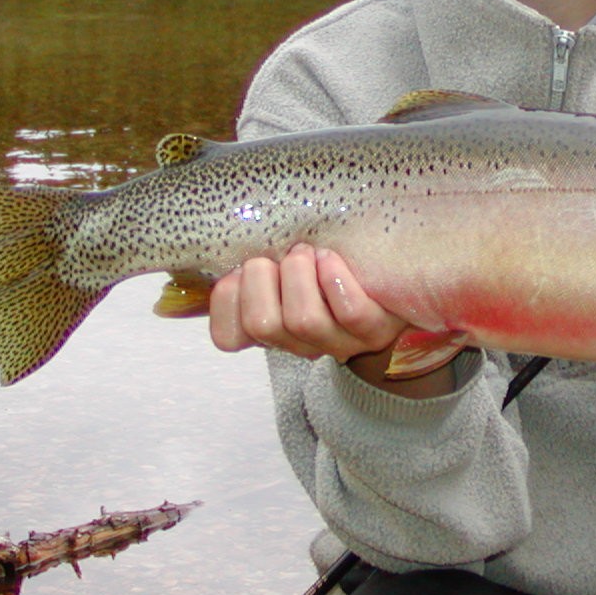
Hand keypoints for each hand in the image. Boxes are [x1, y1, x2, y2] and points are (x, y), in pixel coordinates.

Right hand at [209, 243, 402, 359]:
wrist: (392, 271)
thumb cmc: (328, 257)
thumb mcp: (282, 257)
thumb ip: (247, 257)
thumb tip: (204, 256)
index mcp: (272, 328)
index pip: (228, 336)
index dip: (227, 299)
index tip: (241, 269)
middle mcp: (302, 342)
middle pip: (262, 324)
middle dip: (263, 276)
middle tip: (282, 255)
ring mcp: (341, 341)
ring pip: (301, 319)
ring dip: (299, 273)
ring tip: (309, 252)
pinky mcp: (376, 329)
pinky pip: (349, 312)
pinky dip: (334, 279)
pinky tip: (331, 258)